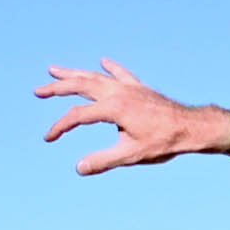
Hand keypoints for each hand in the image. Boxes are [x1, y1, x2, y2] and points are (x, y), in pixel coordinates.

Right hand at [39, 60, 226, 173]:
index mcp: (113, 108)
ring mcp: (128, 88)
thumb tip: (79, 168)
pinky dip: (110, 68)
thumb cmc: (163, 142)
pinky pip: (121, 74)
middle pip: (80, 86)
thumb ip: (103, 161)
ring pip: (95, 77)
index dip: (59, 126)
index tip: (48, 138)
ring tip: (55, 69)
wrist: (191, 128)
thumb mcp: (131, 155)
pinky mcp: (139, 88)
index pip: (77, 115)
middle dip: (57, 88)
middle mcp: (117, 93)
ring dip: (74, 73)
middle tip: (38, 90)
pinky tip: (104, 62)